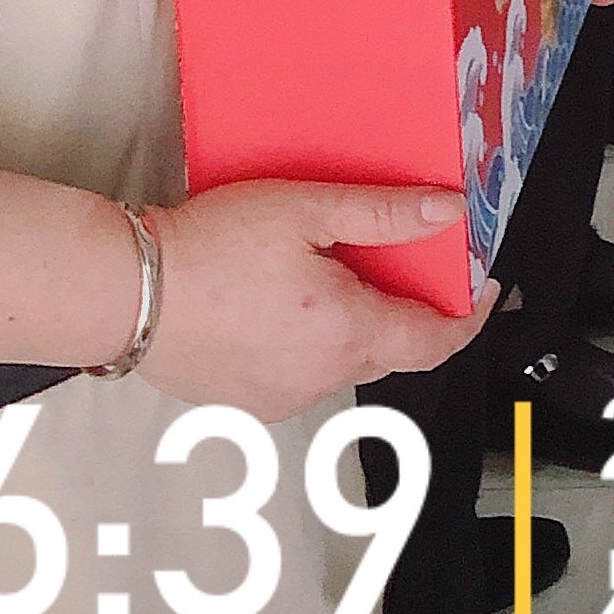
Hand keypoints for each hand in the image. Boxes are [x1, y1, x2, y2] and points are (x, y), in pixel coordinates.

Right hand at [141, 180, 495, 414]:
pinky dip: (312, 342)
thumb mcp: (307, 210)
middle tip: (406, 260)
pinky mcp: (247, 403)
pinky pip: (302, 374)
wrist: (127, 293)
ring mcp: (282, 399)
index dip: (470, 317)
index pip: (435, 341)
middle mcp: (321, 379)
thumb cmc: (213, 246)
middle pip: (392, 350)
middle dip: (410, 310)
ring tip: (334, 273)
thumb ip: (384, 214)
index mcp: (346, 333)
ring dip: (354, 325)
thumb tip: (450, 210)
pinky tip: (287, 305)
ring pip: (345, 361)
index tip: (487, 287)